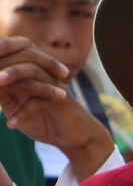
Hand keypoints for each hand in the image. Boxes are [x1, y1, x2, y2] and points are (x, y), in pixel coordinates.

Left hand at [0, 38, 111, 177]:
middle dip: (3, 60)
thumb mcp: (14, 104)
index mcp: (34, 69)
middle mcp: (45, 73)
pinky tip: (11, 124)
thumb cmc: (42, 119)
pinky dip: (24, 112)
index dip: (3, 49)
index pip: (16, 50)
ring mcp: (54, 85)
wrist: (73, 136)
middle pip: (25, 54)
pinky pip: (41, 101)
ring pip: (33, 71)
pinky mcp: (62, 101)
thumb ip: (2, 92)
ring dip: (13, 75)